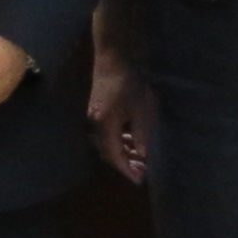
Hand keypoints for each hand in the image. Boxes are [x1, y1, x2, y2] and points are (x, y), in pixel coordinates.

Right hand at [87, 47, 149, 185]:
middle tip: (141, 171)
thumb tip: (141, 154)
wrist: (114, 57)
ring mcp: (94, 116)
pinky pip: (107, 132)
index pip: (115, 156)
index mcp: (106, 127)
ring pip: (107, 142)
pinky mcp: (98, 109)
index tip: (139, 180)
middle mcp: (96, 124)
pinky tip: (131, 139)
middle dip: (124, 163)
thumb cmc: (130, 83)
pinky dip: (119, 140)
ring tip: (139, 158)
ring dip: (122, 151)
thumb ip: (141, 134)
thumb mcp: (142, 110)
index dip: (127, 169)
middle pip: (108, 151)